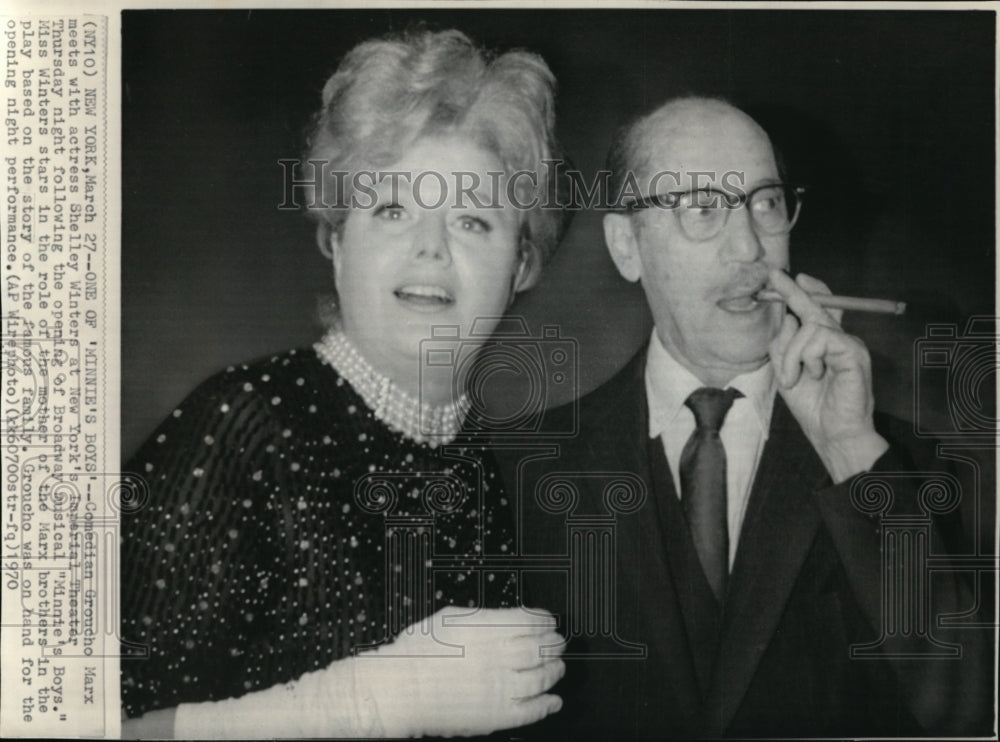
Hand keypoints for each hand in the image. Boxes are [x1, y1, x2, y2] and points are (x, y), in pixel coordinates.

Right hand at [356, 606, 565, 737]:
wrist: (399, 687)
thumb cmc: (416, 652)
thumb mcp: (449, 618)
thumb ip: (481, 618)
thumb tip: (502, 619)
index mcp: (487, 628)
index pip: (531, 620)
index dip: (545, 620)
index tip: (549, 621)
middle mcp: (498, 655)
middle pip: (541, 647)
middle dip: (554, 644)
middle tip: (559, 643)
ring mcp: (500, 686)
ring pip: (541, 677)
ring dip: (554, 671)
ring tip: (558, 667)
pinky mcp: (496, 714)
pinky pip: (531, 710)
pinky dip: (546, 705)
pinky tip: (552, 700)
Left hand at [767, 269, 887, 481]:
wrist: (832, 434)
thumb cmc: (813, 406)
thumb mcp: (787, 373)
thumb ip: (784, 347)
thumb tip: (786, 318)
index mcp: (824, 345)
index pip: (816, 311)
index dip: (804, 292)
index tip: (784, 278)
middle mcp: (839, 340)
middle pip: (816, 307)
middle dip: (793, 291)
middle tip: (776, 274)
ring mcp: (848, 344)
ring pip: (809, 326)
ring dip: (792, 353)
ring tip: (794, 378)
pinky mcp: (853, 352)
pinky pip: (820, 338)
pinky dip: (806, 357)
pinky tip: (811, 375)